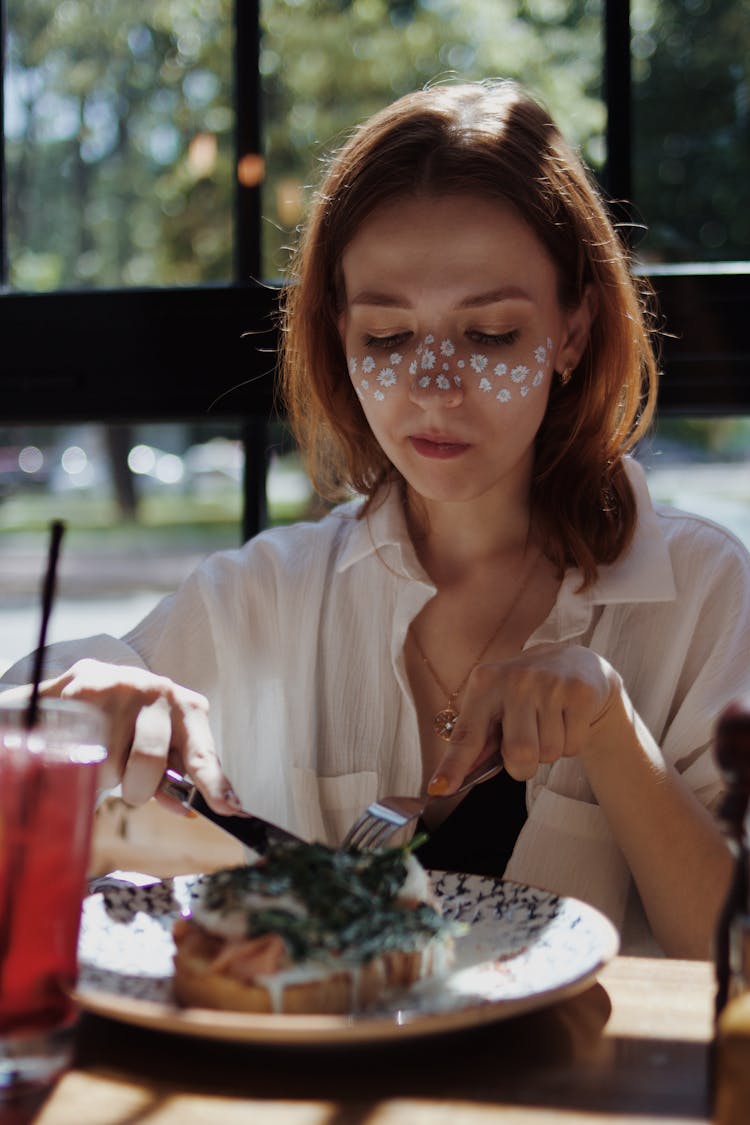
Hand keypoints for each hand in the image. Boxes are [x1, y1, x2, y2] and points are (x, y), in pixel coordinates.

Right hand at [38, 658, 241, 814]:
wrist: (91, 681)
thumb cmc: (133, 722)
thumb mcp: (160, 745)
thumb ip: (171, 780)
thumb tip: (184, 809)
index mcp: (188, 709)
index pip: (202, 753)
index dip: (214, 784)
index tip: (229, 808)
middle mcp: (162, 693)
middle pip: (149, 761)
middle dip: (138, 788)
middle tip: (131, 783)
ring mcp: (126, 688)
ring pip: (111, 764)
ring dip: (106, 775)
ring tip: (105, 750)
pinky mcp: (89, 690)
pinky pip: (82, 751)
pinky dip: (80, 762)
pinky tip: (84, 741)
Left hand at [428, 644, 621, 793]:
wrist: (573, 662)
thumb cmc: (525, 694)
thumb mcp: (495, 706)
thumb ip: (478, 741)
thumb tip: (453, 782)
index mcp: (484, 683)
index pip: (467, 735)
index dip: (453, 766)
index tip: (439, 789)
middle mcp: (515, 680)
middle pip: (519, 754)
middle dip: (523, 766)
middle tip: (527, 748)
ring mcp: (549, 684)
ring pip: (549, 753)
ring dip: (549, 752)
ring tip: (549, 725)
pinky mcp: (579, 692)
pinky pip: (573, 746)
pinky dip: (571, 745)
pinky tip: (566, 720)